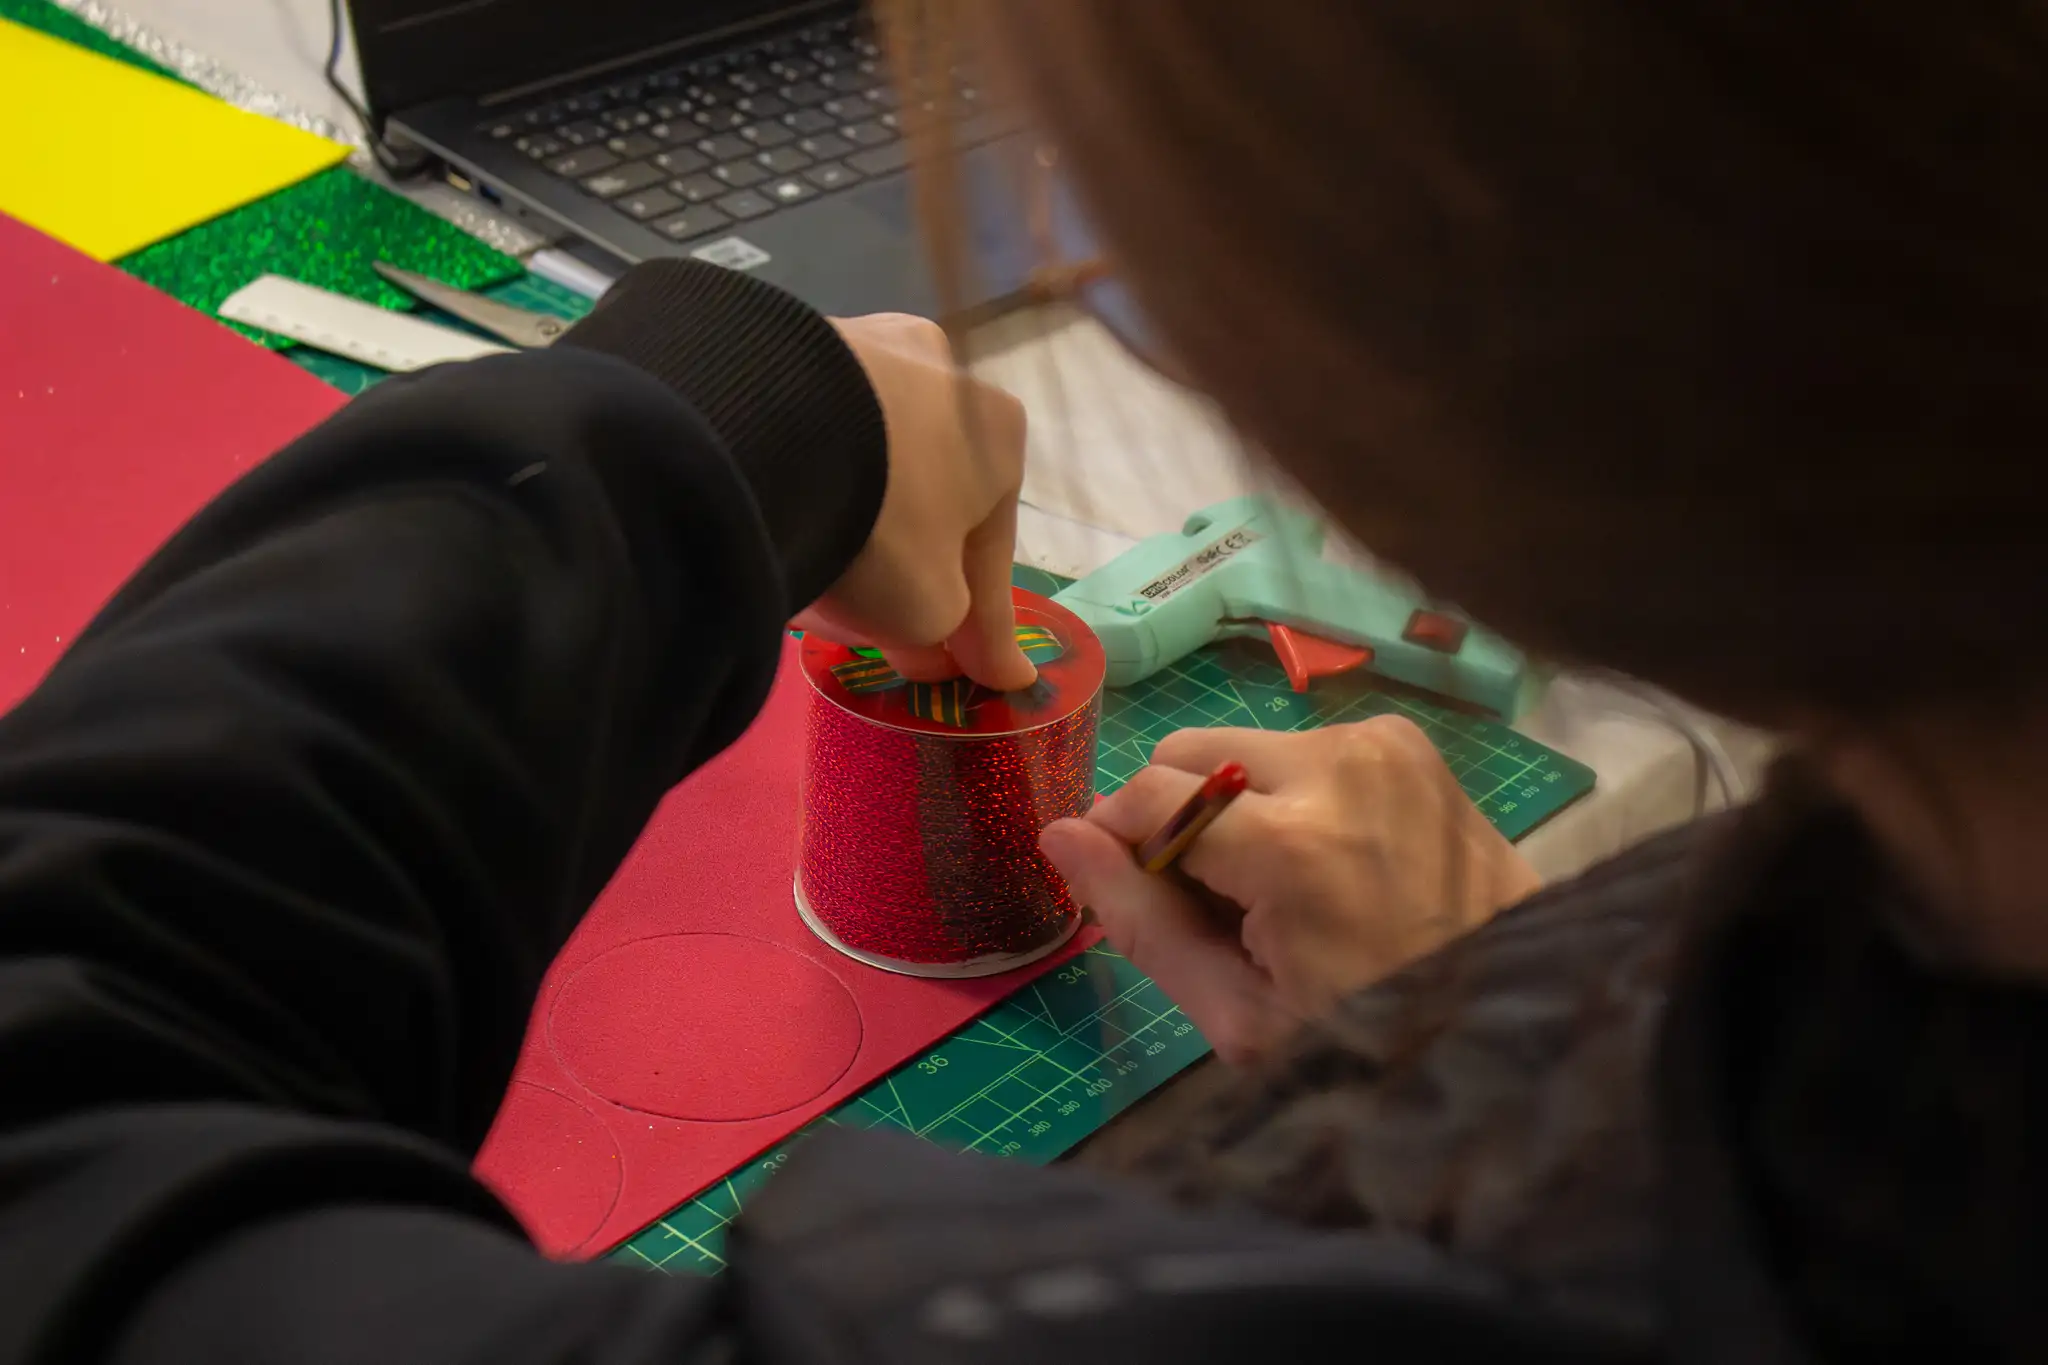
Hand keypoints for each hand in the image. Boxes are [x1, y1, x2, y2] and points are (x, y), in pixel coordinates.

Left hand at [794, 314, 1035, 690]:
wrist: (763, 435)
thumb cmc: (881, 528)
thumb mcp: (929, 610)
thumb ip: (947, 631)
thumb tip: (936, 649)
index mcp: (999, 430)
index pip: (993, 550)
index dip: (986, 625)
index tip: (988, 674)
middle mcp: (942, 370)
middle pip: (930, 499)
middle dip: (913, 561)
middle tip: (887, 623)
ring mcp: (863, 345)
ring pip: (868, 463)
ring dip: (856, 519)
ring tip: (818, 579)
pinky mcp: (786, 346)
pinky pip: (811, 438)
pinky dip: (806, 485)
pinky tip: (779, 528)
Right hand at [1039, 718, 1541, 1062]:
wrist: (1513, 1015)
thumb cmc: (1370, 1035)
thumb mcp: (1239, 1013)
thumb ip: (1141, 920)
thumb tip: (1060, 836)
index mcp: (1291, 843)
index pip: (1149, 794)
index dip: (1119, 840)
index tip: (1133, 893)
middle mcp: (1336, 764)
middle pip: (1190, 752)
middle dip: (1180, 818)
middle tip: (1221, 905)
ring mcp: (1380, 742)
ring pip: (1243, 746)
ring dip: (1236, 806)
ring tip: (1283, 891)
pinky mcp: (1407, 740)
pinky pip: (1303, 749)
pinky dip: (1291, 796)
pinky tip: (1329, 863)